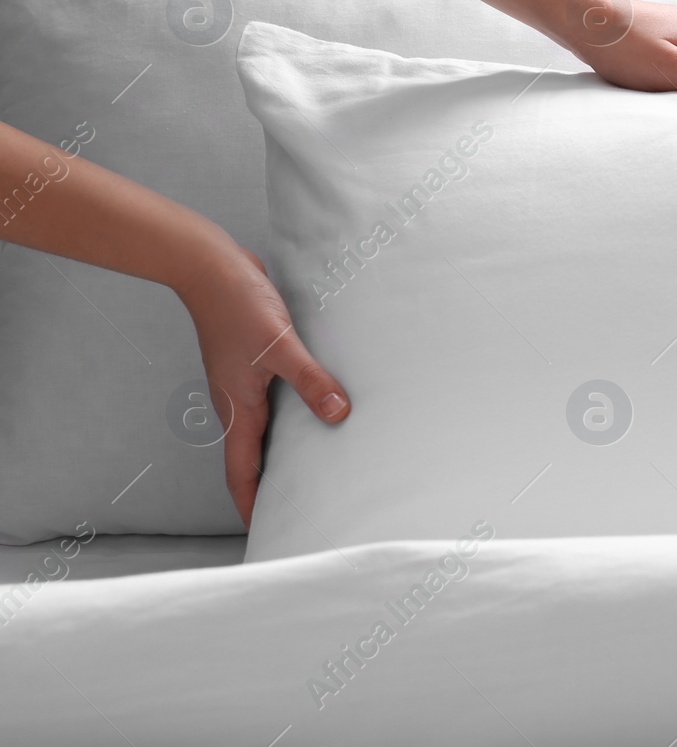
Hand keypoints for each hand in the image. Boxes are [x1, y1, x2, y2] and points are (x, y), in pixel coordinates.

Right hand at [175, 238, 349, 526]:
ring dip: (285, 451)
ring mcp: (245, 384)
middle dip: (272, 487)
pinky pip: (275, 401)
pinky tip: (319, 408)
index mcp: (238, 410)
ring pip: (265, 430)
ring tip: (317, 469)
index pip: (242, 474)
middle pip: (253, 459)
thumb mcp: (279, 347)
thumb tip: (340, 415)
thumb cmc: (238, 306)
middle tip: (301, 509)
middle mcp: (238, 404)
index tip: (269, 533)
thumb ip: (311, 381)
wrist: (212, 266)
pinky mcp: (255, 363)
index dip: (253, 506)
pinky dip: (293, 415)